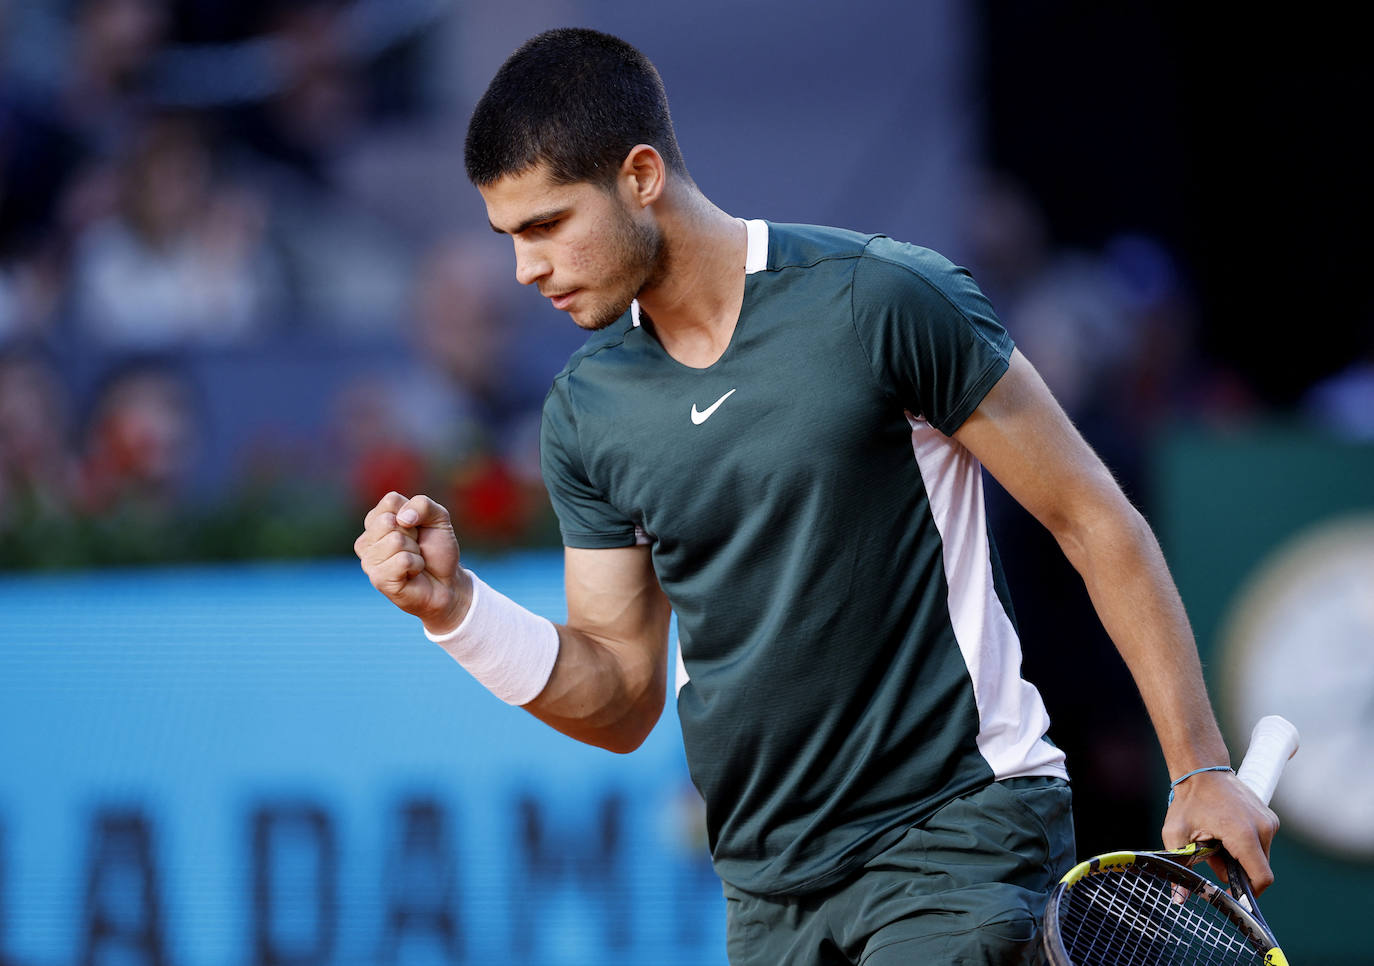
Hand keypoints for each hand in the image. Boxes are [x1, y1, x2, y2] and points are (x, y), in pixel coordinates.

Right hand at [354, 492, 471, 633]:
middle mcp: (368, 539)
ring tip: (415, 560)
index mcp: (378, 519)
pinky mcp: (378, 578)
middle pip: (388, 521)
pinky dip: (416, 565)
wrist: (447, 582)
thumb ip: (423, 504)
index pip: (390, 501)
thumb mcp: (438, 518)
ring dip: (415, 551)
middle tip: (416, 547)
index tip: (418, 528)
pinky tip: (413, 573)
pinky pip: (402, 560)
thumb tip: (402, 518)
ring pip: (395, 541)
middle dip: (413, 534)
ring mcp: (369, 560)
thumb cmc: (437, 549)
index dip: (413, 513)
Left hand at [1162, 768, 1279, 893]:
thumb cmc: (1188, 801)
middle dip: (1237, 871)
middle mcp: (1263, 827)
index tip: (1231, 893)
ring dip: (1241, 857)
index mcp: (1244, 834)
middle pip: (1259, 868)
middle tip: (1212, 857)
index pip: (1261, 878)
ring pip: (1260, 856)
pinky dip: (1246, 845)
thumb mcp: (1176, 834)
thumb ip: (1180, 866)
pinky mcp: (1269, 817)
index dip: (1248, 892)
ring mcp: (1269, 821)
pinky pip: (1261, 843)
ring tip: (1217, 841)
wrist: (1201, 769)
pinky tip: (1225, 833)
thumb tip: (1179, 899)